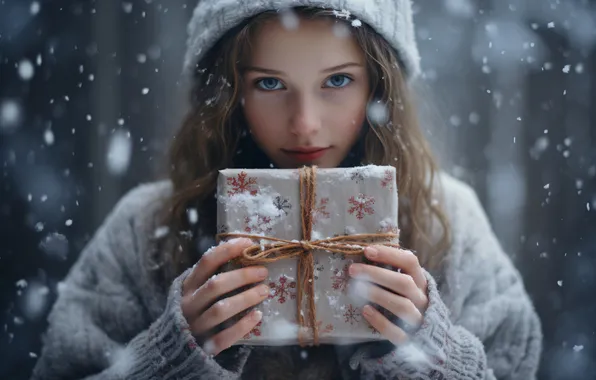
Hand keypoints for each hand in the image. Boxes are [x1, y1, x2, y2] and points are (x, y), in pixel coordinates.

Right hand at [181, 238, 268, 355]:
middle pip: (215, 285)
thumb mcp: (198, 290)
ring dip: (245, 298)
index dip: (228, 250)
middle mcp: (189, 304)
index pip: (206, 261)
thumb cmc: (197, 310)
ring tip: (265, 291)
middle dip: (242, 276)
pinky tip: (257, 316)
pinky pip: (224, 336)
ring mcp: (196, 325)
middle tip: (263, 272)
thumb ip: (214, 276)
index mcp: (188, 286)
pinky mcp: (205, 346)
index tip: (249, 243)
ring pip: (220, 310)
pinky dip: (243, 326)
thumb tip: (246, 253)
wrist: (177, 347)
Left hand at [348, 245, 428, 344]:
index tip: (367, 251)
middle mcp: (422, 299)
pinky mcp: (410, 339)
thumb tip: (365, 252)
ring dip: (379, 295)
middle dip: (377, 274)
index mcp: (420, 281)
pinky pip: (397, 332)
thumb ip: (392, 270)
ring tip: (358, 289)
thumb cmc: (406, 300)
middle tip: (353, 269)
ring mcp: (418, 319)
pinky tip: (366, 310)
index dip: (389, 254)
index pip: (410, 262)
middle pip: (404, 283)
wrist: (425, 334)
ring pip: (402, 306)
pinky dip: (380, 322)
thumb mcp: (405, 283)